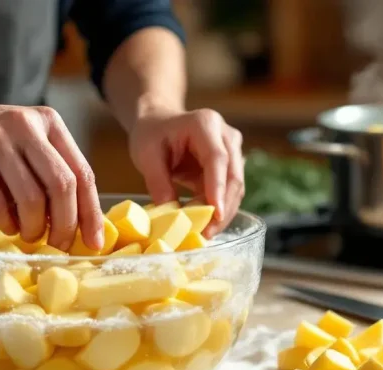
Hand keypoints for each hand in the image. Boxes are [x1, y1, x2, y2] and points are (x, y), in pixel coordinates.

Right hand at [0, 103, 103, 250]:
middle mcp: (24, 124)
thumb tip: (83, 222)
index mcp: (47, 121)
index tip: (95, 242)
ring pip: (32, 198)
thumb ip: (50, 170)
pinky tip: (4, 226)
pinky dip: (6, 224)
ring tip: (28, 235)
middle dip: (66, 225)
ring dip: (34, 228)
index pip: (82, 172)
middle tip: (59, 246)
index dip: (92, 212)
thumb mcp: (21, 145)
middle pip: (63, 185)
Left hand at [129, 107, 243, 236]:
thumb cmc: (152, 134)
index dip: (217, 187)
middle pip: (233, 176)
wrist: (159, 122)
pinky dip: (220, 209)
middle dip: (223, 207)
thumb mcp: (146, 154)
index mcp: (205, 124)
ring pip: (236, 187)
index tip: (215, 214)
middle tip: (207, 233)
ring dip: (223, 212)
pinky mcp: (232, 166)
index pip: (217, 158)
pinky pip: (230, 191)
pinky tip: (206, 224)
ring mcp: (233, 150)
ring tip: (204, 232)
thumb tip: (172, 212)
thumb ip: (158, 182)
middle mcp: (226, 135)